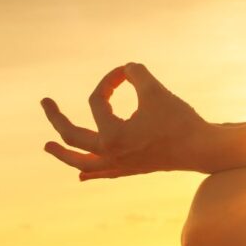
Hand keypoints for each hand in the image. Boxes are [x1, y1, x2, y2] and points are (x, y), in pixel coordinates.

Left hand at [41, 63, 214, 180]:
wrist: (202, 149)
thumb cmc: (179, 120)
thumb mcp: (154, 90)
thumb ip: (135, 73)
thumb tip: (124, 69)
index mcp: (112, 135)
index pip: (97, 101)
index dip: (108, 82)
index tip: (124, 73)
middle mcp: (110, 153)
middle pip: (72, 136)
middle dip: (55, 118)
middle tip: (44, 102)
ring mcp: (118, 165)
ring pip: (81, 161)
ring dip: (63, 154)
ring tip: (46, 146)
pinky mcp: (130, 170)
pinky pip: (103, 173)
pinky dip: (90, 171)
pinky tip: (81, 175)